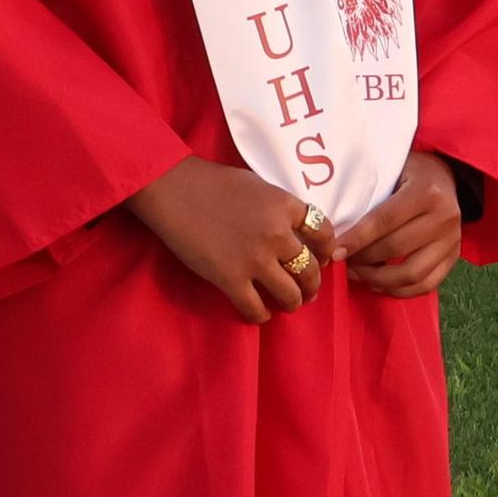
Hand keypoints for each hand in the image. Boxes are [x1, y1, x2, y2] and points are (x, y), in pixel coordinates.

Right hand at [125, 156, 337, 324]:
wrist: (171, 188)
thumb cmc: (209, 181)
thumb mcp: (255, 184)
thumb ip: (277, 206)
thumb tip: (290, 229)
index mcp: (284, 206)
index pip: (323, 233)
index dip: (326, 250)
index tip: (321, 258)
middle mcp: (277, 234)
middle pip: (311, 270)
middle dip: (312, 285)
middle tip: (306, 291)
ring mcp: (255, 259)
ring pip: (290, 295)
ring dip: (291, 303)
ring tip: (285, 303)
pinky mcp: (231, 279)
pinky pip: (256, 310)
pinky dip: (261, 315)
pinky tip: (259, 312)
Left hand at [335, 152, 462, 297]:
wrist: (444, 175)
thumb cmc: (406, 170)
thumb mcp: (390, 171)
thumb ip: (370, 196)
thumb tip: (335, 227)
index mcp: (425, 192)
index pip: (384, 220)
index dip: (357, 239)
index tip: (335, 252)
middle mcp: (444, 217)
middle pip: (396, 248)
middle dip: (364, 260)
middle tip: (341, 262)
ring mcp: (452, 240)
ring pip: (413, 273)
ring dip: (379, 280)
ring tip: (356, 274)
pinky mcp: (454, 257)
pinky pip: (427, 284)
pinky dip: (399, 290)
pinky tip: (377, 284)